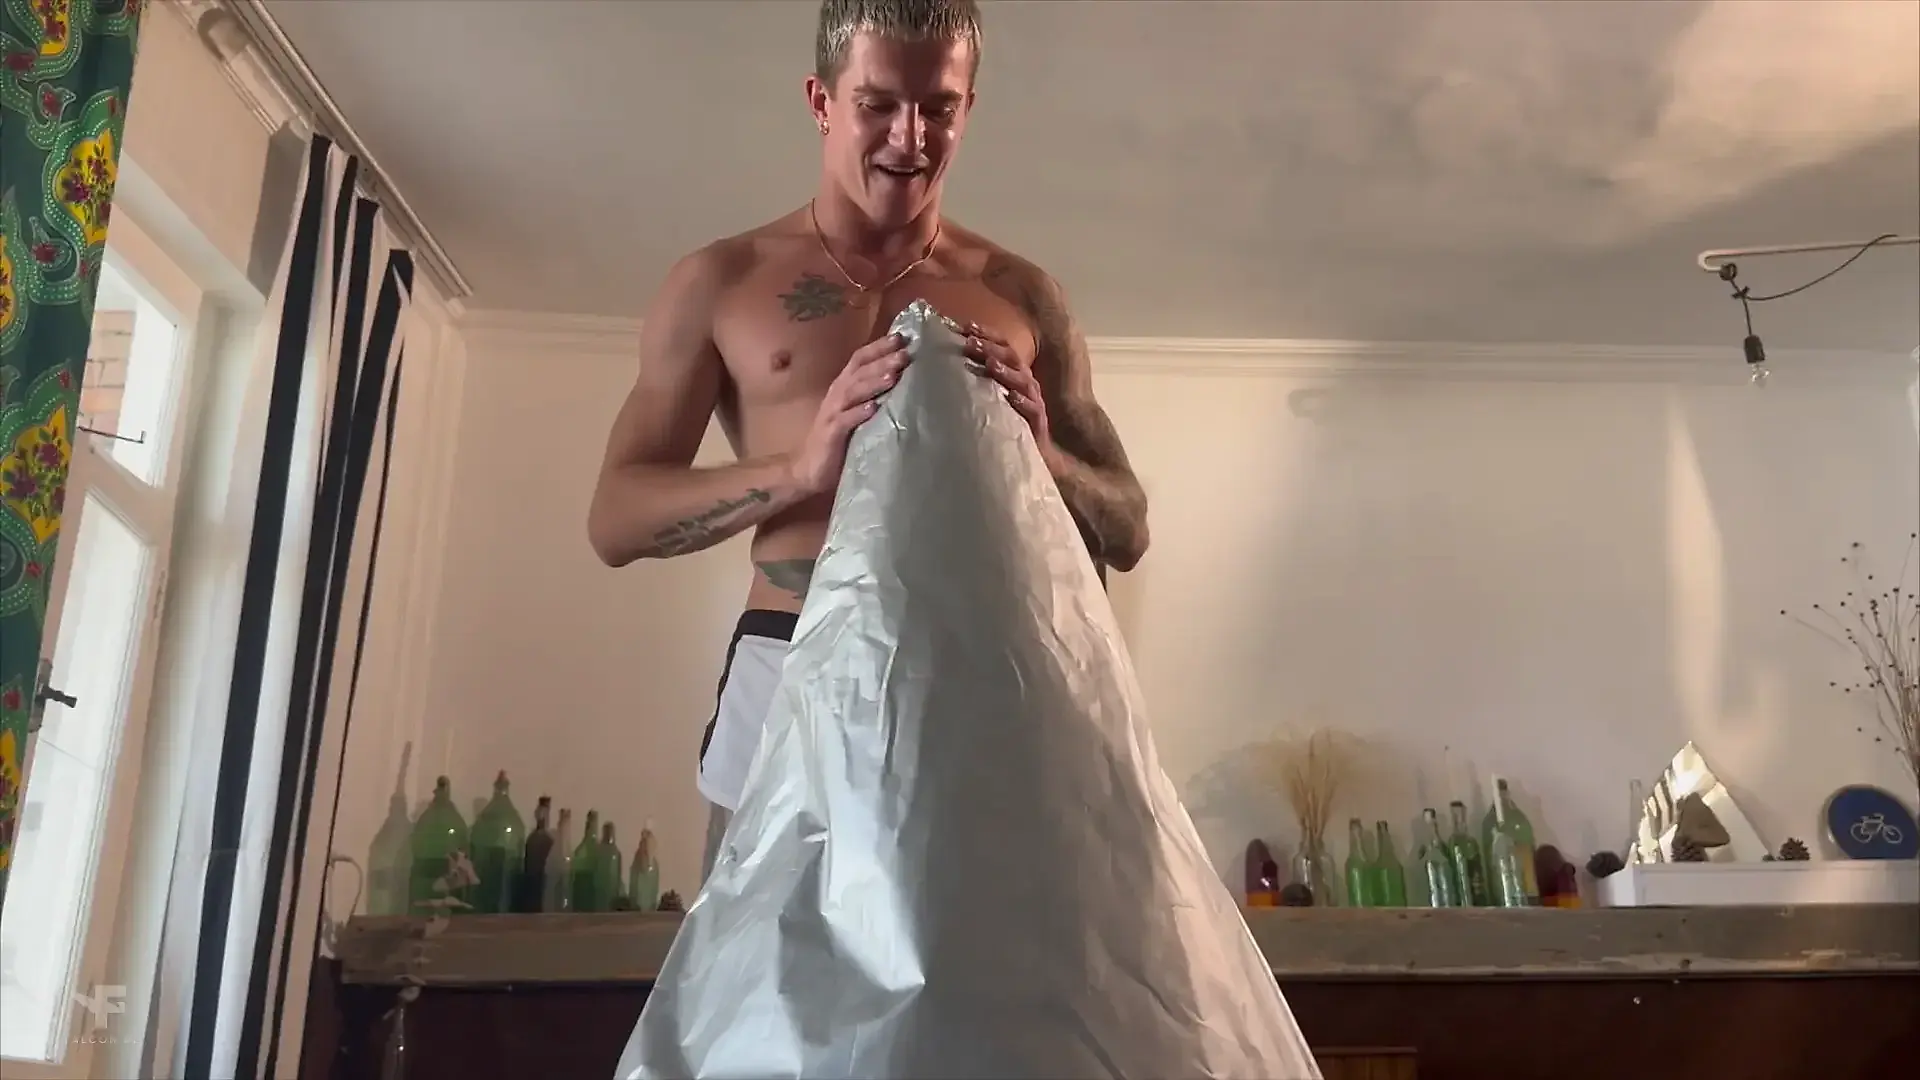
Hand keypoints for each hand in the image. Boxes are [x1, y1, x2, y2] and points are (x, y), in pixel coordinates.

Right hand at [788, 332, 908, 495]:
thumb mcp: (855, 412)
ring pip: (852, 392)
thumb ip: (872, 396)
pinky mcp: (830, 434)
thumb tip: (903, 379)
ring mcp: (831, 414)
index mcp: (843, 387)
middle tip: (904, 354)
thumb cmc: (838, 440)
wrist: (809, 470)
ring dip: (873, 383)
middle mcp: (837, 395)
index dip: (878, 347)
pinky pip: (844, 421)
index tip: (901, 337)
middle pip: (859, 371)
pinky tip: (873, 408)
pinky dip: (858, 413)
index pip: (859, 359)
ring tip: (892, 376)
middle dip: (882, 361)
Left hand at [964, 324, 1052, 456]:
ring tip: (989, 364)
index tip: (966, 327)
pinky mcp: (1037, 422)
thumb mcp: (988, 396)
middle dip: (990, 347)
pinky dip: (1022, 401)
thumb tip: (942, 364)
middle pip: (1010, 357)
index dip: (986, 334)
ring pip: (1022, 380)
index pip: (1002, 345)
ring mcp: (1032, 400)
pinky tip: (1012, 397)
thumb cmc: (1004, 421)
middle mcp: (1024, 381)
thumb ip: (973, 379)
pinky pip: (1032, 409)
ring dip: (1005, 371)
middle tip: (969, 343)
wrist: (1030, 454)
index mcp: (1013, 371)